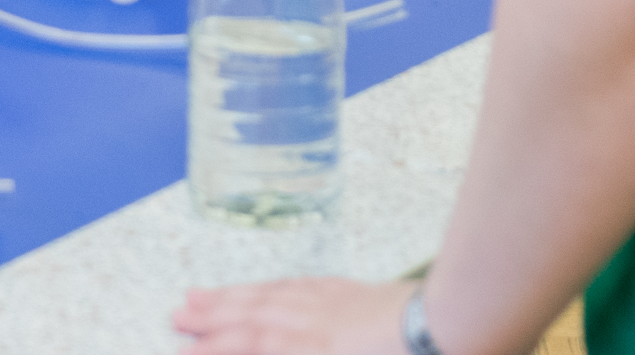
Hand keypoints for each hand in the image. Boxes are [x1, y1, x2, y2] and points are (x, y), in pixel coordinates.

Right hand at [173, 279, 416, 354]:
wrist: (459, 327)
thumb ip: (295, 348)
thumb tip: (264, 343)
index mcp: (317, 350)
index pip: (254, 345)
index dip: (216, 348)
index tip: (183, 350)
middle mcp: (315, 323)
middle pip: (254, 316)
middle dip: (211, 318)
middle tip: (175, 316)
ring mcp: (334, 303)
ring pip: (271, 297)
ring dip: (232, 298)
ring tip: (198, 295)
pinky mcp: (355, 293)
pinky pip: (300, 285)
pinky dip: (273, 287)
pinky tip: (264, 289)